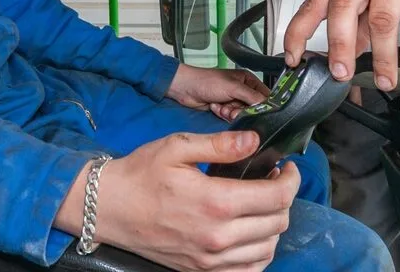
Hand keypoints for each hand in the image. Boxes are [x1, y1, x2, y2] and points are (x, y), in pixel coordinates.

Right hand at [58, 131, 299, 271]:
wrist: (109, 208)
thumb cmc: (141, 174)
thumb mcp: (177, 147)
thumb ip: (220, 145)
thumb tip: (255, 141)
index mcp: (214, 202)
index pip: (276, 197)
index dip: (290, 180)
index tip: (286, 167)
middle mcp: (218, 237)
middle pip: (277, 223)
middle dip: (283, 198)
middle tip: (272, 181)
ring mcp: (211, 259)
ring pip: (267, 249)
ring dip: (273, 225)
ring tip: (261, 205)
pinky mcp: (202, 271)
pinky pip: (249, 270)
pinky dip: (259, 254)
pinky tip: (251, 235)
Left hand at [166, 64, 269, 121]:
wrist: (185, 89)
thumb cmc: (207, 81)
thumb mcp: (233, 87)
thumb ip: (252, 97)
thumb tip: (269, 107)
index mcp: (249, 81)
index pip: (265, 96)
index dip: (262, 106)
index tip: (255, 112)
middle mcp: (243, 91)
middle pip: (253, 109)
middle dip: (242, 111)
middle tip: (232, 109)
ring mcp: (234, 101)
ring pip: (242, 116)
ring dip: (231, 113)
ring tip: (221, 107)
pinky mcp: (225, 110)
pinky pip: (231, 118)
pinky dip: (223, 115)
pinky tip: (216, 108)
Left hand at [283, 0, 399, 90]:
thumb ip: (356, 17)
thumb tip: (346, 53)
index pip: (315, 3)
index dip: (299, 30)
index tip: (292, 57)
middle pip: (343, 7)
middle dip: (339, 44)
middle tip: (341, 74)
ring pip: (383, 19)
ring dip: (382, 56)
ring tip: (384, 80)